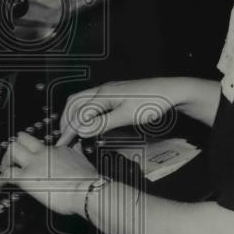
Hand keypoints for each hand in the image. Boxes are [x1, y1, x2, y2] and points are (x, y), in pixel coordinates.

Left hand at [0, 132, 98, 215]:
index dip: (36, 153)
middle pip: (23, 138)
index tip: (34, 161)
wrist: (87, 190)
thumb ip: (79, 155)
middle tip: (12, 160)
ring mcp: (34, 163)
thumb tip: (79, 148)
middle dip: (15, 147)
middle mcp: (45, 152)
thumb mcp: (86, 163)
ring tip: (4, 171)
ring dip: (5, 160)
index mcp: (60, 150)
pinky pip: (6, 175)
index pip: (42, 145)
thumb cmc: (89, 183)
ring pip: (12, 150)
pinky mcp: (27, 177)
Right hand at [55, 78, 178, 145]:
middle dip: (66, 120)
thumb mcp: (127, 116)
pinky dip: (84, 113)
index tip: (63, 144)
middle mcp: (103, 89)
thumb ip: (103, 123)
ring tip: (71, 131)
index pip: (79, 112)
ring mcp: (109, 90)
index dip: (69, 129)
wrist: (170, 91)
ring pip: (82, 101)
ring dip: (74, 115)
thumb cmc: (152, 103)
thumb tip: (81, 130)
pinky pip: (92, 102)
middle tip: (63, 138)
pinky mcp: (115, 94)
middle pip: (75, 102)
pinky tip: (88, 123)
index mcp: (103, 94)